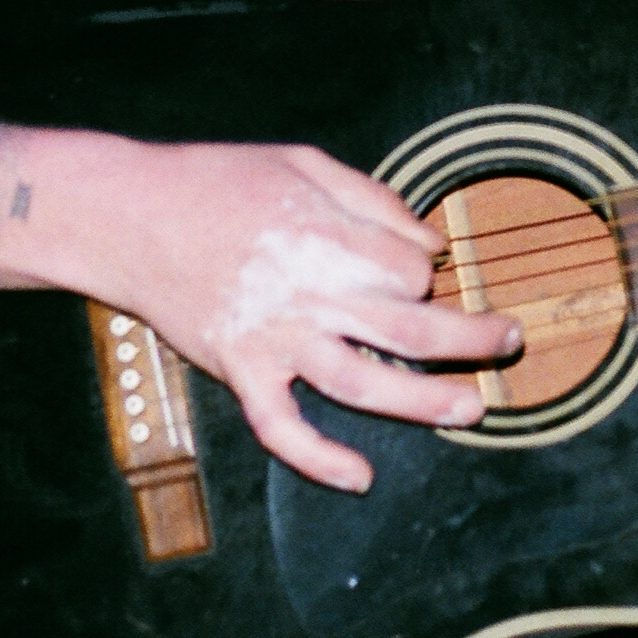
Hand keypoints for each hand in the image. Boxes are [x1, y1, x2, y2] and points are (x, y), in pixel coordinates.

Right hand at [35, 139, 522, 492]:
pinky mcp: (238, 369)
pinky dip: (320, 459)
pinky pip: (282, 428)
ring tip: (472, 409)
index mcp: (327, 234)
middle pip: (410, 329)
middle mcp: (309, 291)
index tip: (422, 273)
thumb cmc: (216, 180)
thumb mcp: (302, 161)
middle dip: (472, 339)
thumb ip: (372, 199)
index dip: (428, 273)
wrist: (127, 215)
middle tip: (510, 342)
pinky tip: (359, 476)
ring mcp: (273, 337)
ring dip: (426, 403)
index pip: (411, 270)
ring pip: (364, 383)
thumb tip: (430, 242)